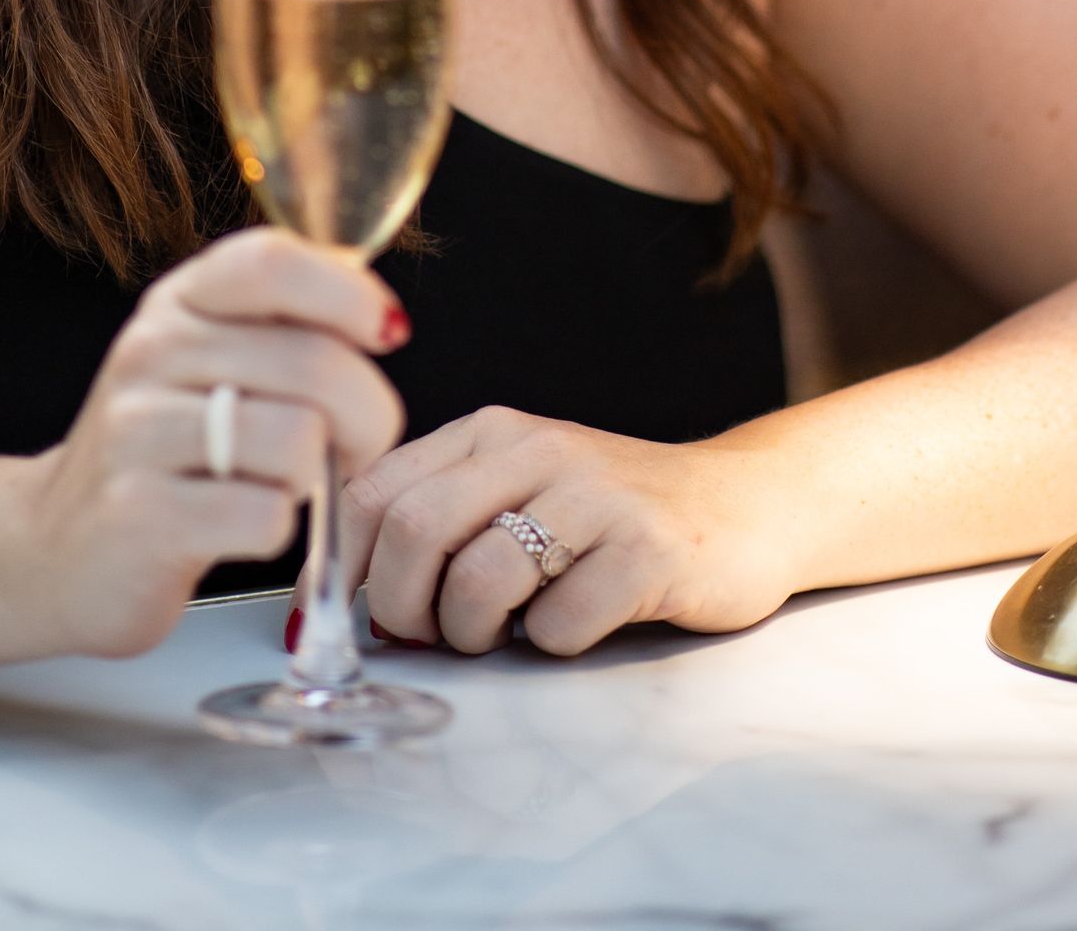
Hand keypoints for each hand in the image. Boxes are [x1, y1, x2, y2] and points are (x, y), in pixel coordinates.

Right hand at [23, 228, 406, 659]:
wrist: (52, 550)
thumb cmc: (162, 452)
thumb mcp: (208, 362)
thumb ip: (284, 325)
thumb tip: (377, 309)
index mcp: (180, 302)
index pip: (272, 261)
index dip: (347, 293)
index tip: (383, 335)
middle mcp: (152, 352)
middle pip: (314, 361)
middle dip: (368, 415)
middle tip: (356, 446)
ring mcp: (137, 434)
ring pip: (298, 438)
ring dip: (317, 476)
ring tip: (289, 485)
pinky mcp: (139, 517)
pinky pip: (265, 515)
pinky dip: (278, 530)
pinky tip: (246, 526)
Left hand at [338, 405, 789, 656]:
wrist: (739, 506)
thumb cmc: (609, 514)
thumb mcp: (517, 488)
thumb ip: (439, 521)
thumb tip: (336, 599)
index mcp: (490, 432)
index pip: (374, 491)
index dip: (342, 568)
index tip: (341, 619)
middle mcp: (537, 450)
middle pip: (415, 532)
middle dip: (403, 608)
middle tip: (429, 636)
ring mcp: (595, 497)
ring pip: (480, 580)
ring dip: (474, 634)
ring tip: (503, 633)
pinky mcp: (648, 551)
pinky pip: (559, 622)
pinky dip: (551, 643)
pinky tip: (575, 622)